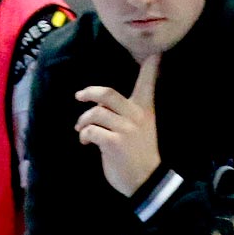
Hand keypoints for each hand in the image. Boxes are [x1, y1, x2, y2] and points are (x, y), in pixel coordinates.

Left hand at [74, 53, 160, 197]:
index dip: (150, 67)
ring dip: (83, 120)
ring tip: (81, 129)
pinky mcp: (114, 143)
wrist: (145, 181)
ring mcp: (125, 129)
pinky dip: (84, 135)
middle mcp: (136, 116)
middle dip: (89, 92)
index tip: (155, 53)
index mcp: (144, 110)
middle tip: (79, 96)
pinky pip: (91, 131)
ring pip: (96, 113)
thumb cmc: (139, 155)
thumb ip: (126, 114)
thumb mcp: (140, 129)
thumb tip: (100, 106)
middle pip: (108, 93)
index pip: (148, 83)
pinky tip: (86, 141)